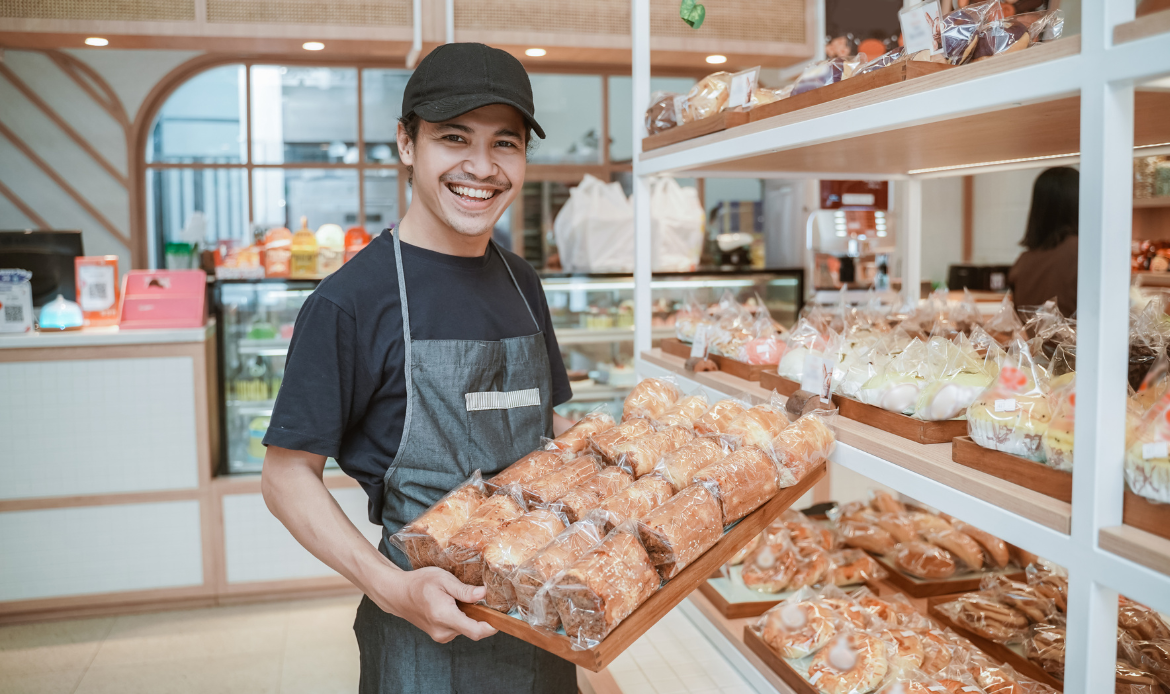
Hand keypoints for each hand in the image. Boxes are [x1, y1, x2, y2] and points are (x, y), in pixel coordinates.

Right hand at [373, 566, 497, 643]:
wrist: (398, 593)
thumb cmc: (419, 583)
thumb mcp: (442, 579)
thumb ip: (463, 589)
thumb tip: (484, 594)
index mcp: (444, 616)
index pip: (475, 631)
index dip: (492, 626)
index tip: (501, 616)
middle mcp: (443, 631)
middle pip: (473, 630)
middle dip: (480, 616)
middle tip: (477, 597)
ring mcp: (440, 635)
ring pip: (466, 628)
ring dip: (469, 616)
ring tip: (458, 599)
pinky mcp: (440, 635)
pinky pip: (458, 628)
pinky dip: (461, 618)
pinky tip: (452, 605)